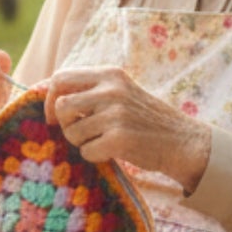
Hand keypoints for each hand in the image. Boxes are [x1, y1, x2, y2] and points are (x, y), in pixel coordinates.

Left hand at [43, 65, 209, 191]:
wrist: (182, 141)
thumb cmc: (145, 119)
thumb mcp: (121, 92)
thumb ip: (92, 91)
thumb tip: (50, 100)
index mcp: (110, 74)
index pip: (61, 78)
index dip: (49, 99)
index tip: (52, 115)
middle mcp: (111, 90)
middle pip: (61, 106)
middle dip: (64, 124)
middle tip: (80, 132)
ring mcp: (115, 114)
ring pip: (71, 132)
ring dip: (82, 142)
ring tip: (103, 141)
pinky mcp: (118, 139)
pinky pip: (86, 151)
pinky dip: (95, 156)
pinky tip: (113, 151)